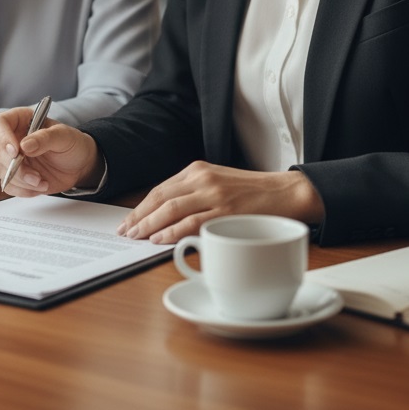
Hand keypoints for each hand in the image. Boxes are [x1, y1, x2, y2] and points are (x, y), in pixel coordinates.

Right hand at [0, 108, 101, 195]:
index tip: (16, 151)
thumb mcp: (64, 136)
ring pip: (1, 170)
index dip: (3, 137)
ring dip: (21, 180)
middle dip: (16, 167)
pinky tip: (40, 187)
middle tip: (35, 174)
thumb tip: (24, 145)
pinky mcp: (16, 176)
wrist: (80, 165)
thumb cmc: (72, 144)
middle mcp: (13, 138)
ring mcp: (13, 159)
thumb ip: (45, 138)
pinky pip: (9, 185)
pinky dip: (23, 190)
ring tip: (41, 181)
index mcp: (22, 121)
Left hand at [116, 162, 324, 243]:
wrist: (284, 192)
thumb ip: (194, 193)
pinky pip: (191, 222)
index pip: (160, 189)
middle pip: (160, 198)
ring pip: (171, 209)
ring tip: (135, 238)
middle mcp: (202, 178)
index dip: (141, 206)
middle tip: (124, 232)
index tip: (128, 220)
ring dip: (149, 225)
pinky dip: (171, 231)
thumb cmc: (251, 192)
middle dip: (139, 217)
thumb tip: (166, 215)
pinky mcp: (225, 211)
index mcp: (198, 170)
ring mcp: (213, 194)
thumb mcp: (218, 182)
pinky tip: (158, 239)